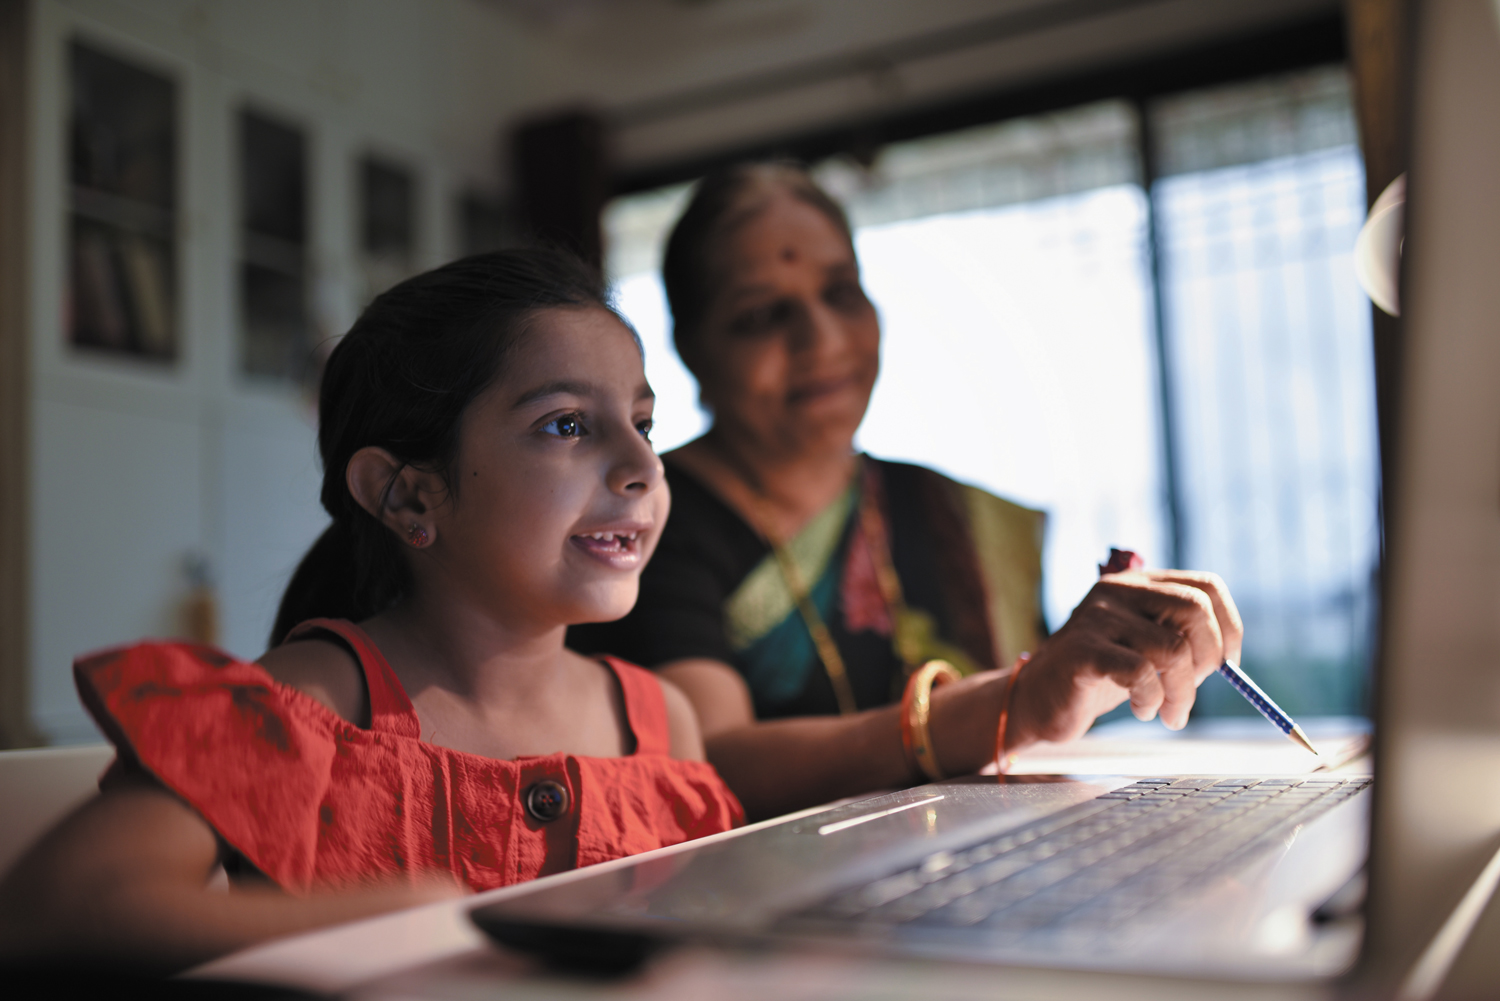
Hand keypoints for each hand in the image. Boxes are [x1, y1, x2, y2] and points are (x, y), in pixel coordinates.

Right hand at [1007, 569, 1243, 744]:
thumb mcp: (1144, 648)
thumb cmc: (1098, 678)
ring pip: (1173, 649)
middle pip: (1194, 609)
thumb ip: (1179, 639)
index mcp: (1139, 584)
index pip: (1206, 585)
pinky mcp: (1082, 649)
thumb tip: (1229, 659)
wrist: (1039, 699)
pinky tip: (1142, 710)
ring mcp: (1097, 616)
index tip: (1228, 666)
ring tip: (1168, 714)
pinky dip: (1151, 700)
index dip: (1229, 627)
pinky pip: (1140, 673)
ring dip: (1182, 694)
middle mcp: (1118, 591)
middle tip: (1192, 693)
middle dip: (1208, 660)